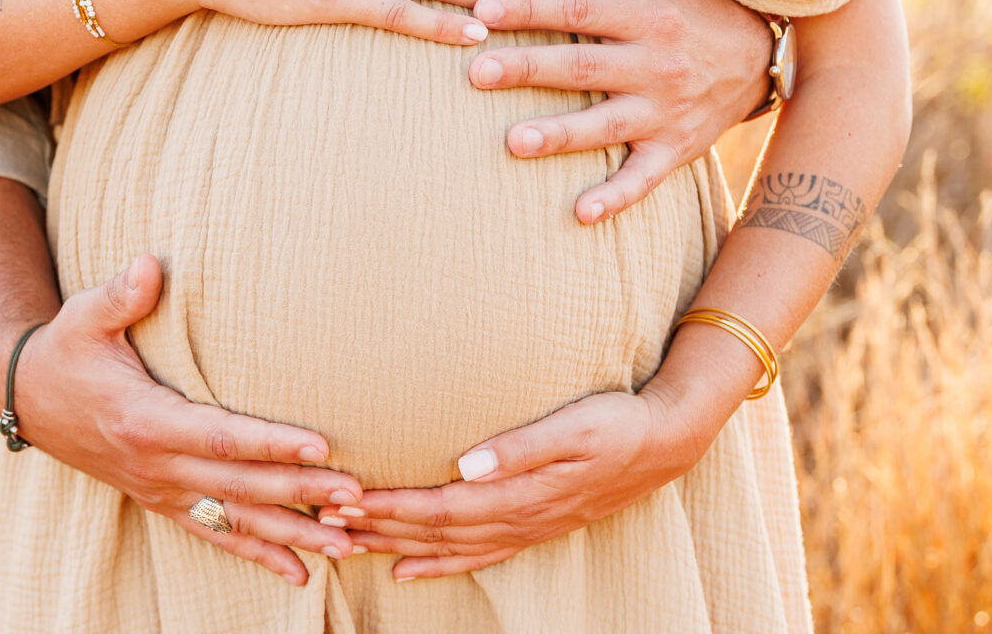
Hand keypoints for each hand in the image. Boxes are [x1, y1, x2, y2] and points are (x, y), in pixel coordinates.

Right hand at [17, 254, 363, 584]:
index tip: (321, 446)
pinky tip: (300, 574)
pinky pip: (216, 535)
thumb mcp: (84, 316)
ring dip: (293, 537)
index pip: (220, 436)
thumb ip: (120, 294)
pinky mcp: (162, 501)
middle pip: (241, 485)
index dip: (271, 443)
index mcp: (145, 420)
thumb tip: (149, 264)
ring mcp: (160, 489)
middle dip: (301, 494)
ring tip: (347, 547)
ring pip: (236, 521)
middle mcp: (156, 465)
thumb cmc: (66, 350)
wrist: (27, 398)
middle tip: (357, 498)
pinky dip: (259, 556)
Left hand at [315, 389, 710, 580]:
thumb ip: (520, 447)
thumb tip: (467, 463)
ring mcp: (525, 527)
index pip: (439, 507)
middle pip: (434, 532)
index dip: (390, 506)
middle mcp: (517, 518)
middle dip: (377, 527)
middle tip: (325, 519)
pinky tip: (407, 569)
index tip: (345, 499)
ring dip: (396, 547)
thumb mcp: (574, 425)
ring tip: (348, 545)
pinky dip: (437, 565)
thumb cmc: (617, 422)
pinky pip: (475, 555)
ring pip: (448, 548)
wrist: (666, 441)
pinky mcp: (533, 525)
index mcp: (520, 493)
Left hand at [466, 0, 772, 221]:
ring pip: (605, 125)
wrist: (762, 60)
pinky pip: (643, 179)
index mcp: (647, 16)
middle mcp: (656, 64)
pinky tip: (580, 213)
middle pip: (583, 66)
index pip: (578, 9)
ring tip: (513, 141)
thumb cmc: (696, 9)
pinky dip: (614, 198)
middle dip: (528, 69)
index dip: (530, 9)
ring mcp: (664, 112)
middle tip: (476, 72)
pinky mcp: (673, 150)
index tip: (483, 11)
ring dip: (560, 135)